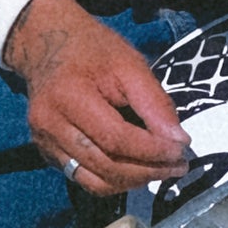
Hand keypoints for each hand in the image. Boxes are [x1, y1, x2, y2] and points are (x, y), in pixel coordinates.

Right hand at [4, 0, 188, 193]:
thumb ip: (154, 103)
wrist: (46, 44)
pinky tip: (135, 169)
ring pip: (95, 182)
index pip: (116, 139)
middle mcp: (50, 125)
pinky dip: (114, 181)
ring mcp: (45, 143)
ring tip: (160, 170)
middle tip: (178, 166)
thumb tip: (178, 141)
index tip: (182, 151)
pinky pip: (84, 179)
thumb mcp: (130, 64)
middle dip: (148, 171)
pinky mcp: (47, 153)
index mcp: (68, 97)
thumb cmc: (92, 49)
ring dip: (133, 182)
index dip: (153, 151)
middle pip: (106, 166)